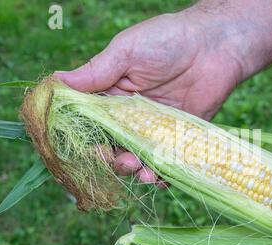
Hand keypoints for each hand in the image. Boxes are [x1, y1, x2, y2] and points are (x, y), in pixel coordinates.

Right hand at [54, 11, 246, 182]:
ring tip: (143, 171)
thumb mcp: (127, 51)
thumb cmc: (168, 40)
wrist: (215, 45)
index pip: (91, 124)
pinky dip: (162, 175)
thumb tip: (56, 81)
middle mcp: (131, 116)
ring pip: (139, 158)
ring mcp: (155, 128)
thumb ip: (97, 72)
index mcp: (112, 96)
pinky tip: (160, 177)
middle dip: (114, 161)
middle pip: (114, 147)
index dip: (87, 140)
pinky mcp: (179, 137)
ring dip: (136, 171)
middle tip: (124, 161)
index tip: (90, 150)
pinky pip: (167, 162)